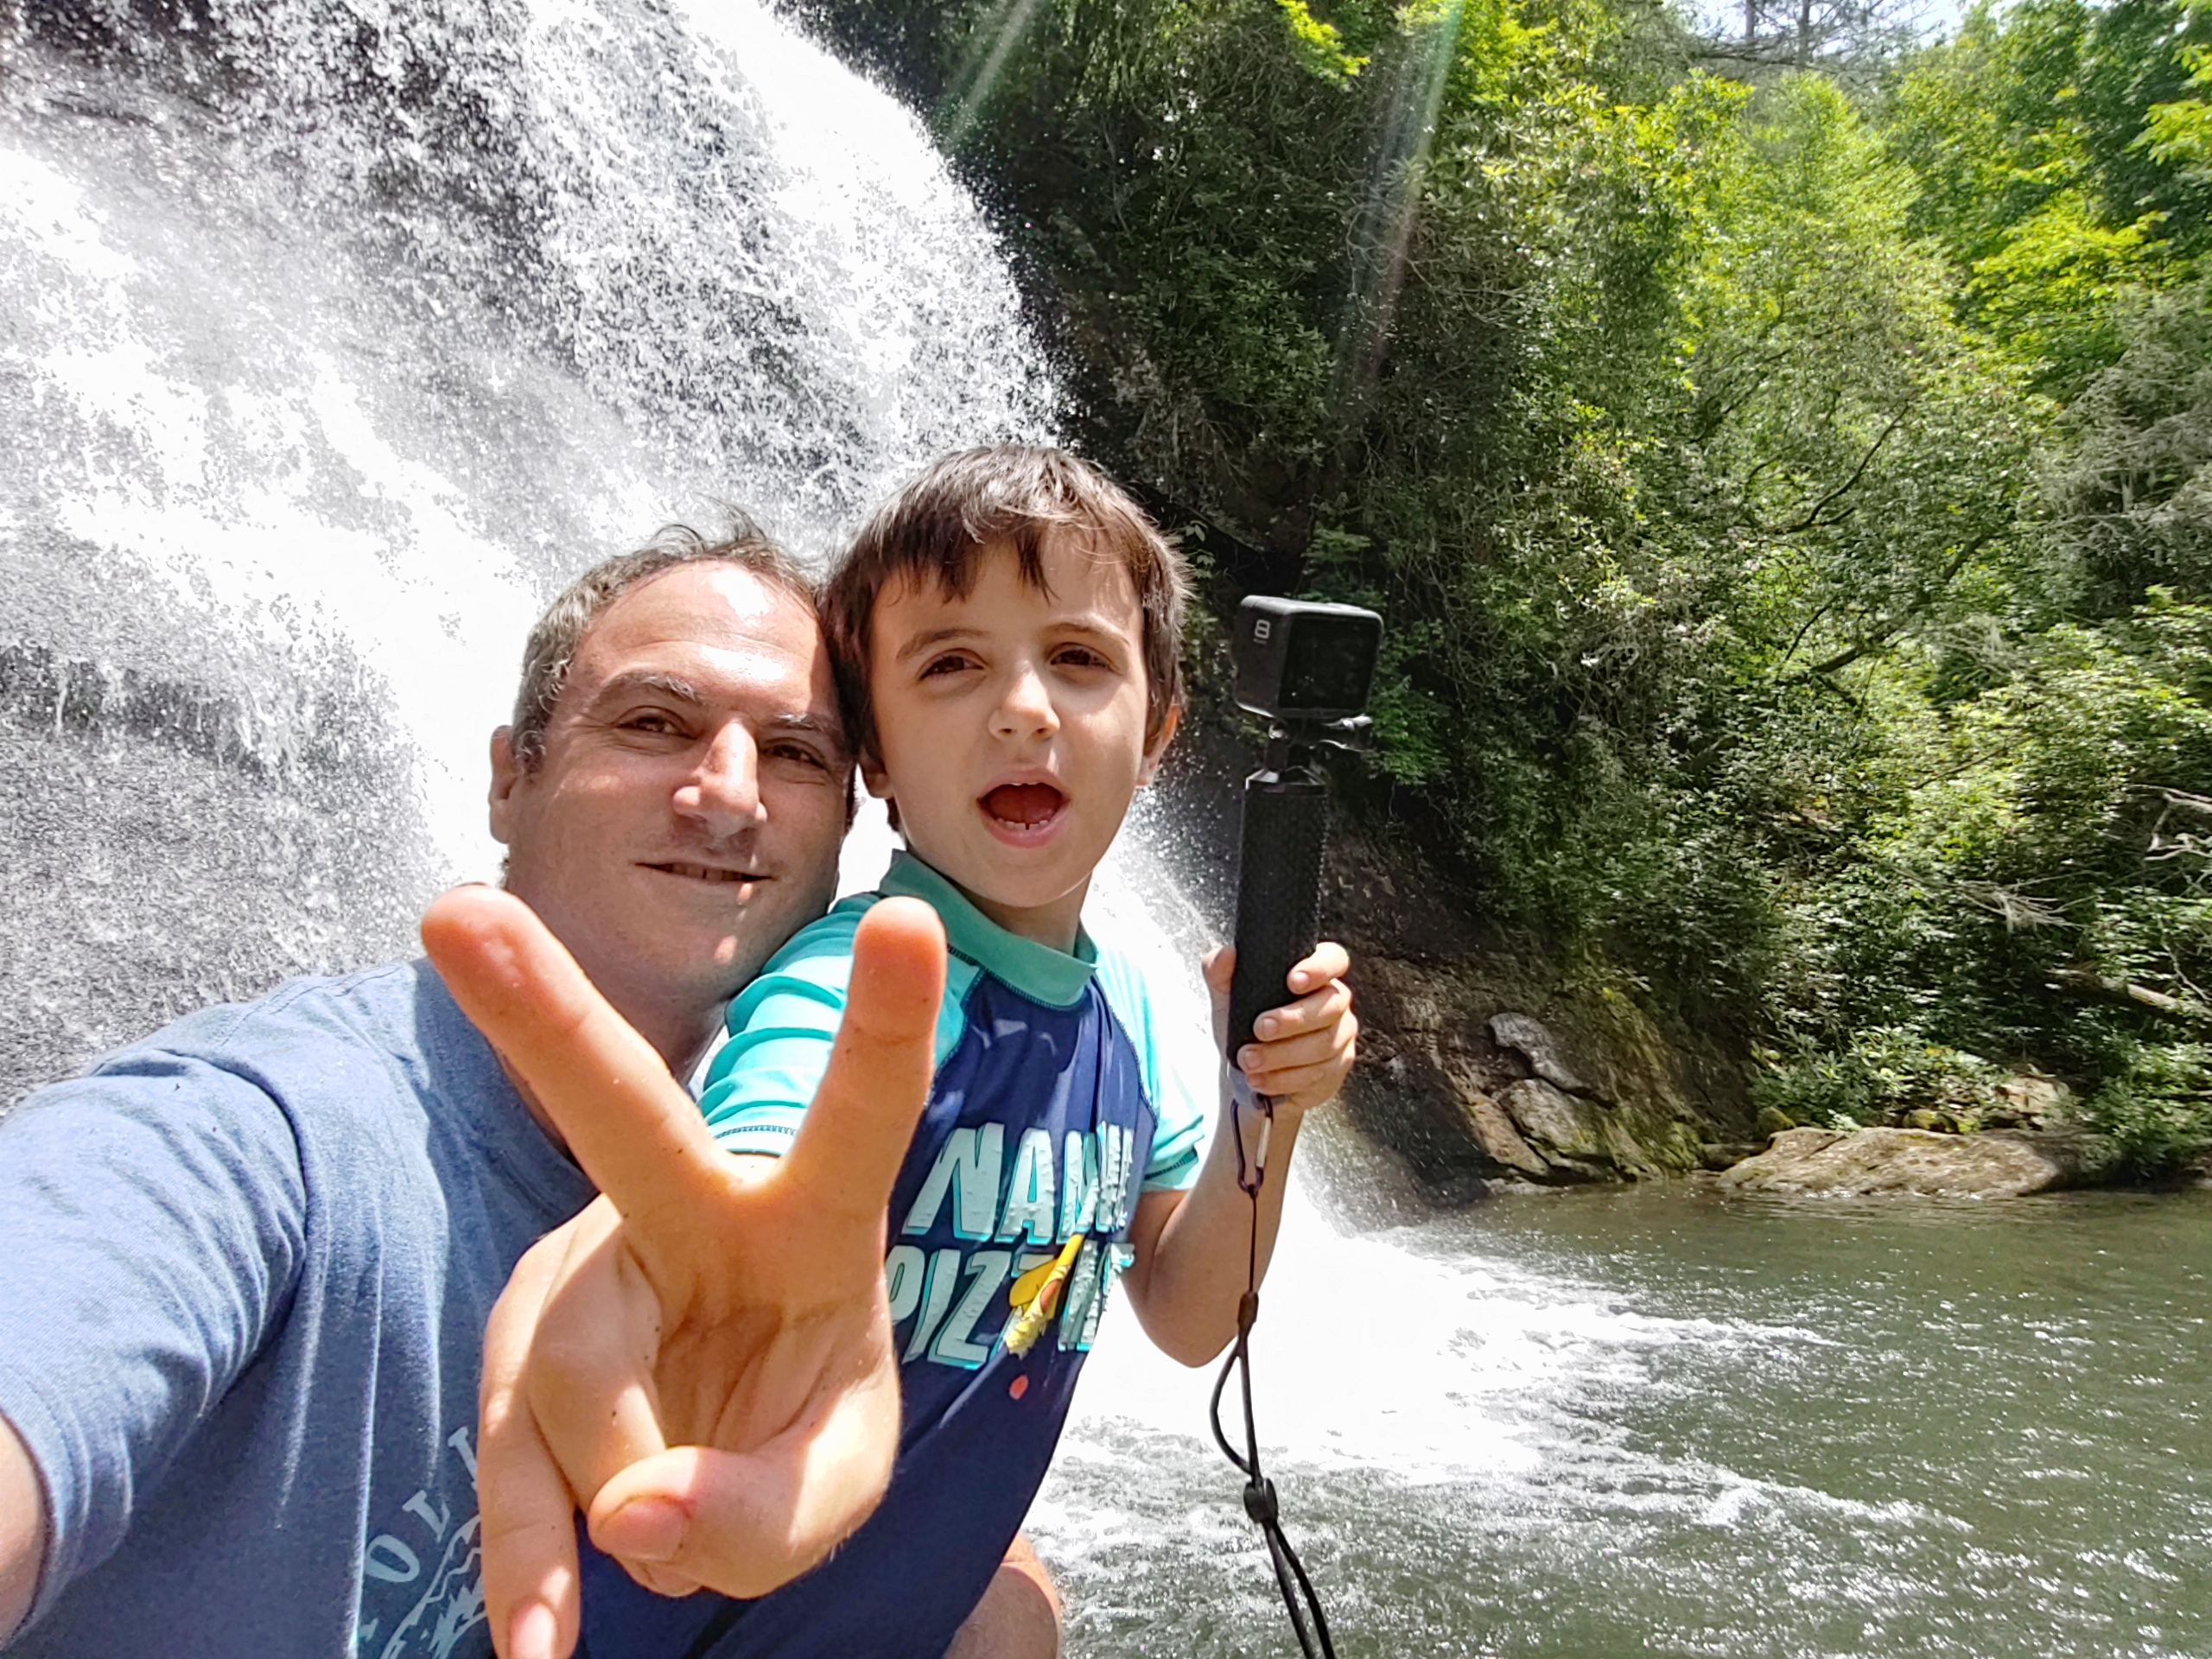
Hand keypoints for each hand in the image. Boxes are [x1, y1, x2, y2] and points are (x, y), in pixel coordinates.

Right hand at [422, 886, 945, 1658]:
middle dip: (544, 1018)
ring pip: (579, 1382)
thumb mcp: (841, 1482)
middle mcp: (682, 1213)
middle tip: (455, 920)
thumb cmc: (800, 1428)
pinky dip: (530, 1561)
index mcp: (810, 1215)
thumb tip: (632, 1514)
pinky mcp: (517, 1368)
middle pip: (617, 1118)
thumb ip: (771, 1511)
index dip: (886, 1022)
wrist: (712, 1466)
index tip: (912, 919)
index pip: (862, 1114)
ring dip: (639, 1501)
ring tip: (687, 1536)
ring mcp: (582, 1280)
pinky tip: (541, 1639)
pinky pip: (511, 1469)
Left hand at [1202, 941, 1357, 1114]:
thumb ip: (1219, 969)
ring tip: (1248, 1061)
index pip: (1334, 959)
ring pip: (1324, 1046)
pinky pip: (1319, 1075)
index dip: (1319, 968)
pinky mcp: (1336, 1071)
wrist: (1245, 1068)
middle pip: (1331, 1006)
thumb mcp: (1225, 995)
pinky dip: (1284, 1079)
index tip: (1292, 981)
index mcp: (1315, 974)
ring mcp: (1341, 1038)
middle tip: (1259, 1029)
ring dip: (1282, 1055)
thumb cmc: (1243, 1021)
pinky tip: (1260, 1079)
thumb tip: (1228, 953)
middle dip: (1294, 1019)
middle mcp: (1336, 1002)